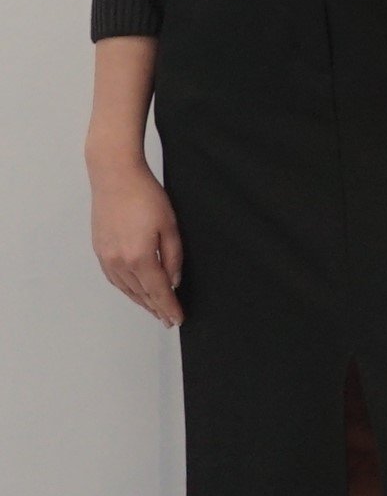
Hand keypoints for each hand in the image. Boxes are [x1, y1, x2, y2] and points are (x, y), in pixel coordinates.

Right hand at [89, 154, 184, 325]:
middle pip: (141, 294)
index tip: (177, 319)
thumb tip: (173, 281)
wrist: (115, 177)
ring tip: (154, 309)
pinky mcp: (99, 250)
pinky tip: (134, 291)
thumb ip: (173, 257)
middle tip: (167, 319)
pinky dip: (126, 289)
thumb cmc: (145, 196)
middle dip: (156, 308)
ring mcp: (106, 257)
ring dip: (140, 301)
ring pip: (126, 289)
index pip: (158, 291)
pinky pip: (114, 279)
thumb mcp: (170, 226)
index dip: (169, 307)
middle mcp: (119, 262)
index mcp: (140, 257)